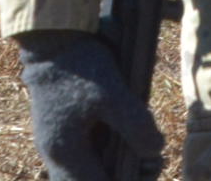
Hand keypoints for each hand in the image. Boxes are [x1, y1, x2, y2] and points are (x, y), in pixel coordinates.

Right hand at [16, 30, 161, 180]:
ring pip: (88, 169)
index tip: (151, 170)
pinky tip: (130, 138)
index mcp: (66, 152)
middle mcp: (57, 154)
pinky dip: (108, 152)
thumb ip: (135, 125)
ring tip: (147, 153)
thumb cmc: (83, 67)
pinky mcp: (62, 129)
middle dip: (122, 177)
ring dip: (116, 166)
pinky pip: (86, 152)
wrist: (54, 42)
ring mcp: (58, 142)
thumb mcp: (114, 95)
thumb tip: (156, 151)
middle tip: (152, 164)